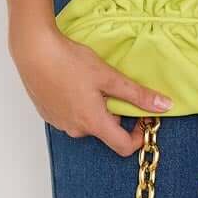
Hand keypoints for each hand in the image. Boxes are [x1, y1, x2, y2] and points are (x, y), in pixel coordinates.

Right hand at [12, 21, 172, 155]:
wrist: (34, 51)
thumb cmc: (69, 62)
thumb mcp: (109, 77)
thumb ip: (137, 95)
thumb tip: (164, 106)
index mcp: (93, 123)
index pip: (123, 146)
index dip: (138, 136)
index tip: (142, 119)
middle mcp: (75, 129)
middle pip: (105, 130)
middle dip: (114, 112)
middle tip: (111, 86)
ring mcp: (59, 122)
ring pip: (87, 121)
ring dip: (95, 107)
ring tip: (90, 81)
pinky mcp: (48, 113)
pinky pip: (71, 115)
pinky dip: (78, 103)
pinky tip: (73, 83)